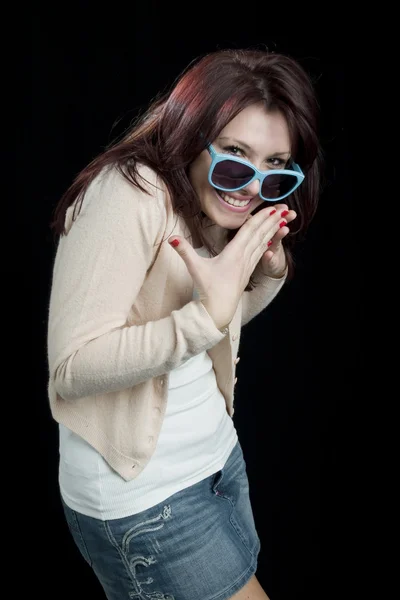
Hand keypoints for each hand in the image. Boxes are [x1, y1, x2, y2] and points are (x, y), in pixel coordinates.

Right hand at [168, 205, 290, 329]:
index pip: (250, 231)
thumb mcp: (195, 268)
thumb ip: (184, 250)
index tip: (273, 208)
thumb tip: (170, 238)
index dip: (261, 218)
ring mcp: (248, 265)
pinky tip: (272, 239)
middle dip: (273, 220)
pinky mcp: (248, 271)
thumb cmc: (208, 289)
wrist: (219, 310)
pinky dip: (268, 243)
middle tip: (287, 207)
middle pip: (261, 234)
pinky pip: (261, 253)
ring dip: (274, 230)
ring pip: (263, 243)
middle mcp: (244, 257)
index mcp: (234, 253)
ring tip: (284, 219)